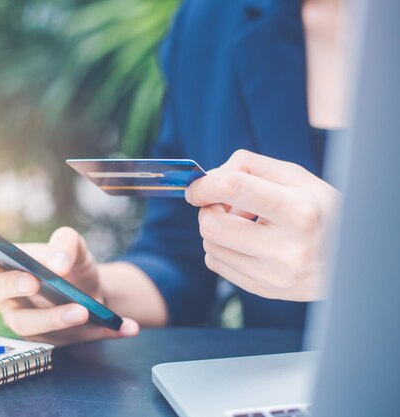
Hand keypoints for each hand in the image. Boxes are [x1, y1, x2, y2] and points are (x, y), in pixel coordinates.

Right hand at [0, 226, 138, 344]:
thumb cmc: (71, 263)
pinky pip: (66, 340)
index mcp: (1, 265)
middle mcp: (4, 295)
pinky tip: (125, 327)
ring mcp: (22, 319)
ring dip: (54, 317)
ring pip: (26, 323)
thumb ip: (66, 243)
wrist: (95, 289)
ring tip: (82, 310)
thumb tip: (58, 263)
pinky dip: (98, 332)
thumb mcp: (74, 246)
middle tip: (32, 281)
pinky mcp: (46, 339)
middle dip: (10, 285)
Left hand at [186, 150, 339, 300]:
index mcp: (300, 211)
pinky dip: (222, 248)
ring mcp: (276, 276)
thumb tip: (210, 177)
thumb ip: (250, 166)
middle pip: (211, 225)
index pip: (233, 188)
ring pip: (210, 246)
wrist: (351, 260)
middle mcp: (288, 248)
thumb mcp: (297, 178)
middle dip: (208, 210)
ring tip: (245, 223)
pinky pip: (217, 264)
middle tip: (225, 205)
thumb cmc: (319, 211)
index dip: (205, 185)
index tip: (196, 187)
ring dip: (217, 229)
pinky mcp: (265, 290)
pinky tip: (248, 242)